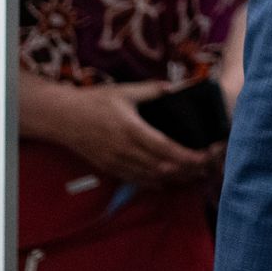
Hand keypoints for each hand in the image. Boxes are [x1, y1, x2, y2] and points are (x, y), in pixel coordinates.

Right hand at [52, 81, 216, 187]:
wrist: (63, 117)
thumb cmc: (95, 101)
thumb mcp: (126, 91)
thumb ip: (153, 90)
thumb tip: (176, 87)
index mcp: (132, 130)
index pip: (167, 149)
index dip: (189, 157)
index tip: (206, 156)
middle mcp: (126, 150)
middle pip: (164, 167)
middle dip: (189, 170)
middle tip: (208, 166)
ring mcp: (117, 162)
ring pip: (152, 178)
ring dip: (175, 178)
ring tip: (195, 174)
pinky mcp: (110, 169)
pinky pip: (137, 180)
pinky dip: (156, 182)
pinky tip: (168, 181)